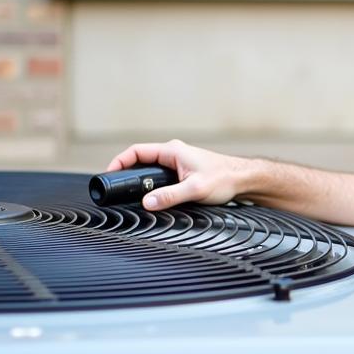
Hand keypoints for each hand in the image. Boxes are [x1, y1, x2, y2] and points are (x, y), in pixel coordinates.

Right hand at [104, 139, 247, 209]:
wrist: (244, 179)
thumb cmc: (225, 179)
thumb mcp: (195, 189)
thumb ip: (170, 196)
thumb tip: (147, 203)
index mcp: (172, 150)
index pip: (136, 151)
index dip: (119, 162)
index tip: (110, 175)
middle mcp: (173, 153)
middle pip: (141, 160)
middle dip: (127, 173)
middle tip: (118, 189)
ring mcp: (179, 162)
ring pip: (152, 169)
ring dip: (141, 180)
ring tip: (132, 194)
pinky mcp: (184, 171)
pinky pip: (162, 176)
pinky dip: (154, 184)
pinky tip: (153, 196)